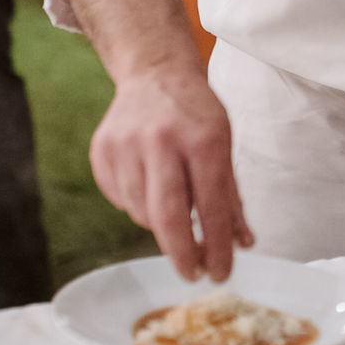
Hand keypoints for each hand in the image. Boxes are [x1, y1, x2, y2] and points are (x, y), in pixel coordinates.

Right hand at [89, 67, 252, 280]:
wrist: (155, 72)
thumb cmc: (196, 113)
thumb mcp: (224, 144)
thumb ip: (231, 197)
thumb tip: (242, 244)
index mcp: (202, 139)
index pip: (212, 206)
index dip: (217, 246)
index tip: (220, 273)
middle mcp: (162, 141)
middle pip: (168, 216)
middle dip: (181, 254)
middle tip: (192, 273)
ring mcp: (126, 145)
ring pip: (141, 212)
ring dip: (160, 225)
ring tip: (173, 208)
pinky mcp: (102, 150)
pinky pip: (120, 200)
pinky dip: (137, 206)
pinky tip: (148, 186)